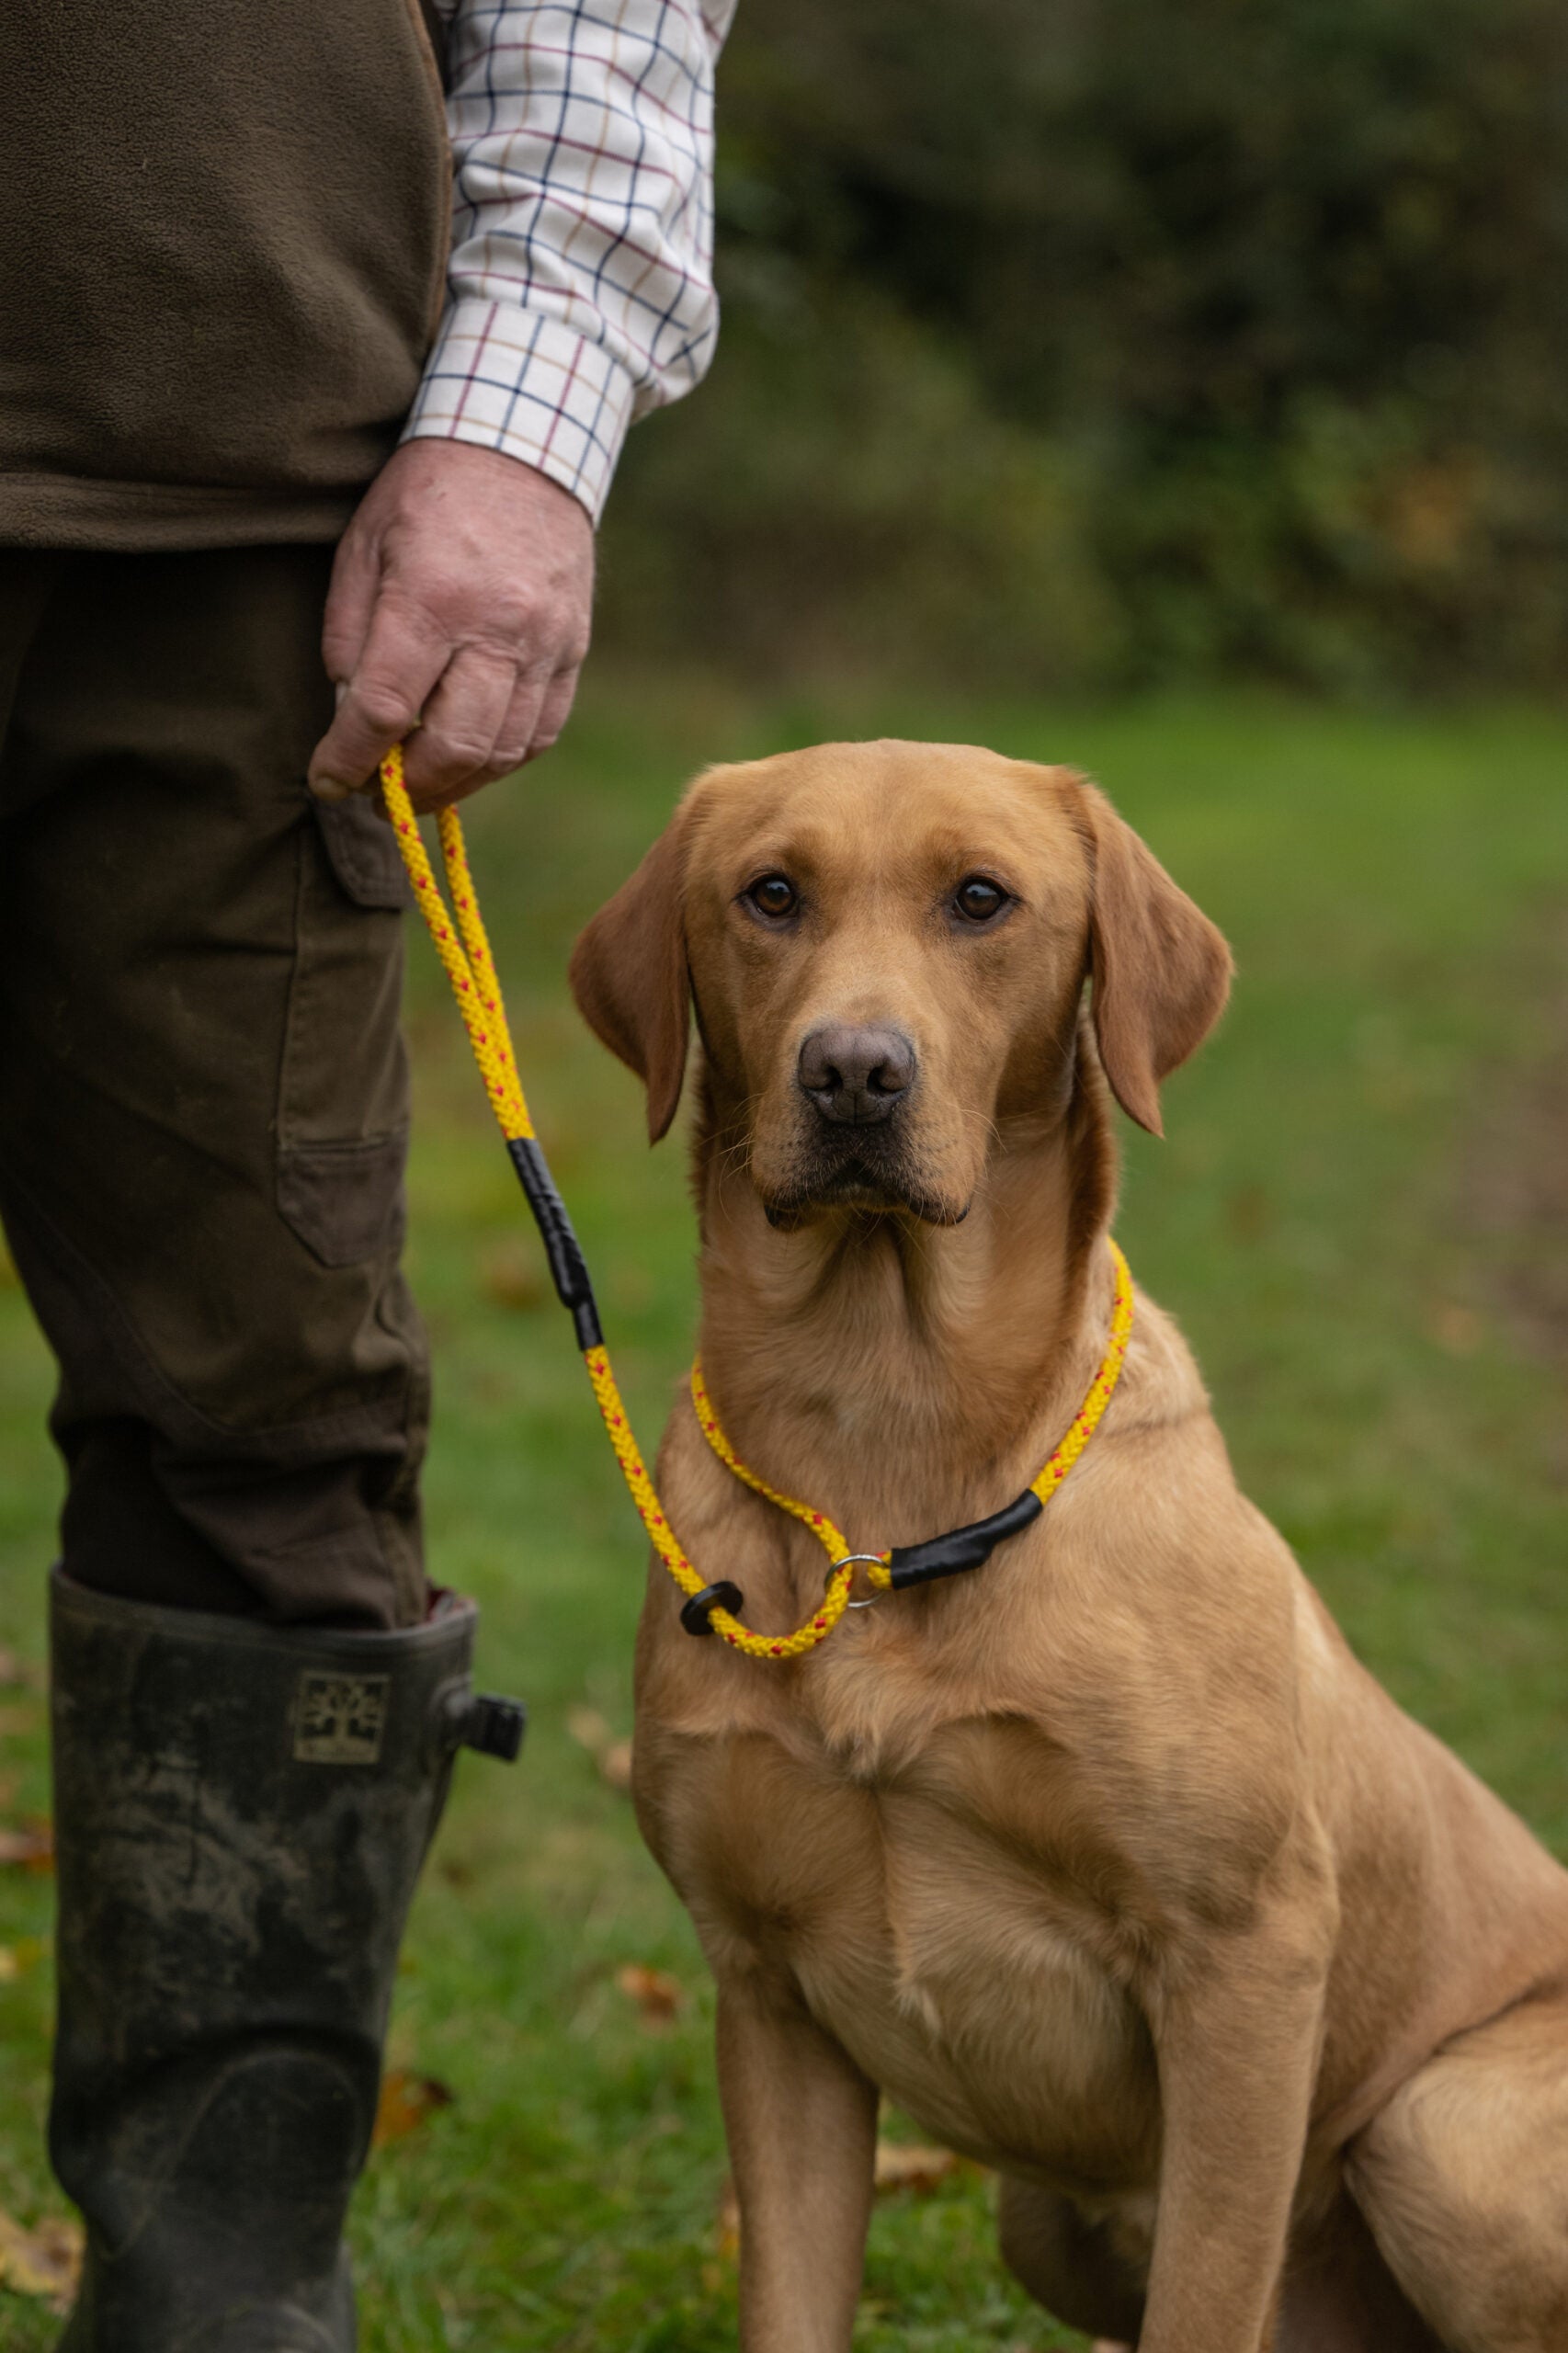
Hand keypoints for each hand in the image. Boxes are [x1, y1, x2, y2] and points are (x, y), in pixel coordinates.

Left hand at [308, 439, 594, 813]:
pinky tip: (468, 759)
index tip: (328, 780)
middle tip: (376, 794)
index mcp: (432, 596)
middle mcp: (497, 627)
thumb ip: (350, 632)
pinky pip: (540, 731)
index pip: (386, 708)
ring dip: (455, 784)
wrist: (524, 446)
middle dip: (407, 787)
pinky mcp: (574, 650)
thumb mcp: (364, 545)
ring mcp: (546, 643)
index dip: (349, 757)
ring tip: (419, 783)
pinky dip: (500, 760)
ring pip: (503, 750)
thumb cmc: (427, 493)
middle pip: (454, 745)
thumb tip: (349, 715)